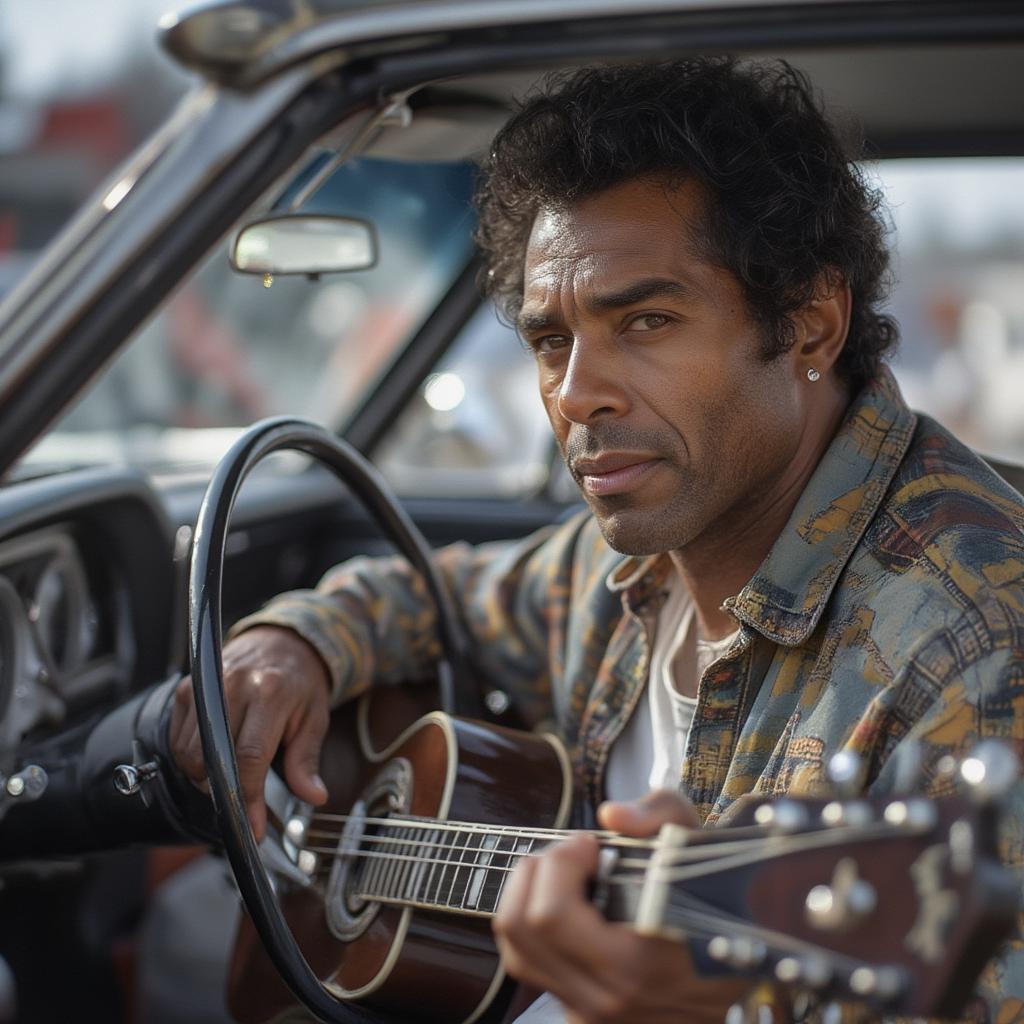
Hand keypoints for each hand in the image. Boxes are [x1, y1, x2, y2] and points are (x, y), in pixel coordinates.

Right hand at [169, 625, 330, 839]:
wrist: (280, 642)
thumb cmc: (300, 683)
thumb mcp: (314, 718)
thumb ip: (307, 760)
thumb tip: (314, 796)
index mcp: (270, 694)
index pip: (249, 757)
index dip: (247, 798)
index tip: (250, 828)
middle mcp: (234, 686)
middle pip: (212, 758)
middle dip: (223, 792)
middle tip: (241, 804)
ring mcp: (206, 685)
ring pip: (189, 752)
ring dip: (204, 778)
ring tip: (230, 778)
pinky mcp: (186, 687)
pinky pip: (177, 738)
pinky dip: (190, 758)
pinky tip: (213, 757)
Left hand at [494, 790, 753, 1023]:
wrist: (742, 964)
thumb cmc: (714, 897)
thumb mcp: (697, 841)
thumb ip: (658, 815)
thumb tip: (612, 816)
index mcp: (637, 961)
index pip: (551, 915)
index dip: (563, 863)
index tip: (591, 846)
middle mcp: (609, 996)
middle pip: (523, 928)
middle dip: (539, 871)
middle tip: (574, 855)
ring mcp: (592, 1013)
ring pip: (518, 953)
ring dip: (529, 899)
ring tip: (564, 877)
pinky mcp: (581, 1016)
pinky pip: (533, 969)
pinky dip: (536, 930)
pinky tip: (568, 908)